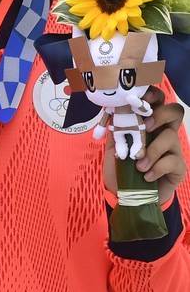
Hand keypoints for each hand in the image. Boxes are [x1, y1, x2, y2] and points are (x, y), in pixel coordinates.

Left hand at [102, 87, 185, 204]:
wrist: (128, 195)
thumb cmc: (122, 169)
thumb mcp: (113, 148)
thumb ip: (115, 131)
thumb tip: (113, 112)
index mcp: (149, 125)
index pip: (158, 102)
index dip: (153, 95)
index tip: (140, 98)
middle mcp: (164, 133)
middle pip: (174, 111)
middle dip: (159, 115)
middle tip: (145, 127)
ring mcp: (173, 149)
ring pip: (171, 137)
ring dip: (151, 151)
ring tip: (138, 165)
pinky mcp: (178, 167)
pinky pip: (172, 161)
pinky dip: (156, 169)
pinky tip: (146, 176)